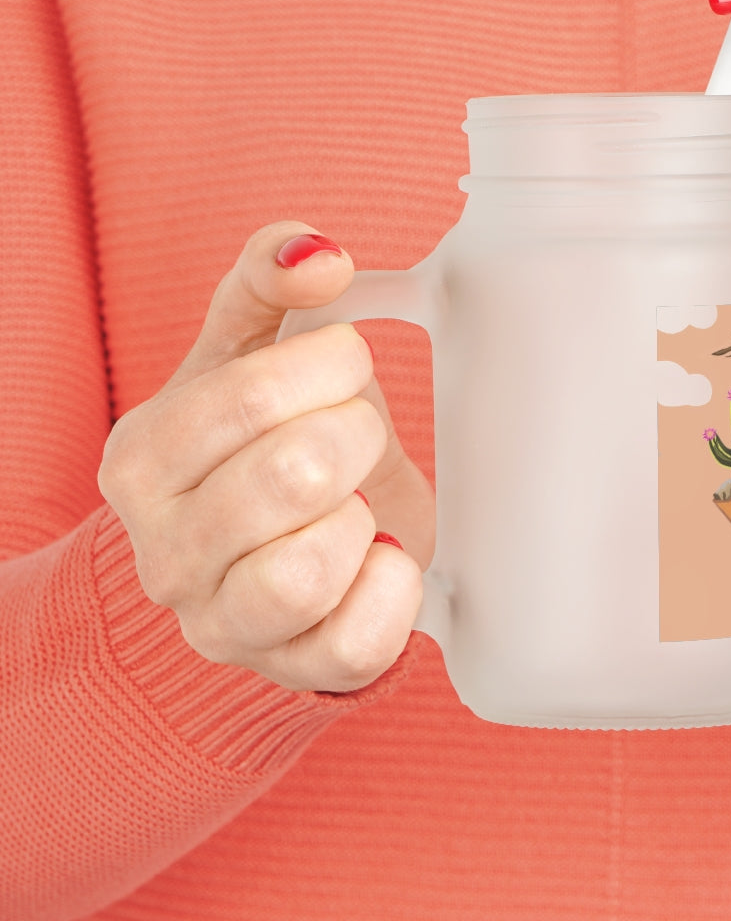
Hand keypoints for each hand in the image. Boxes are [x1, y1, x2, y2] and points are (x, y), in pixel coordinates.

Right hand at [97, 222, 432, 692]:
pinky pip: (356, 643)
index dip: (330, 366)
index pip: (252, 395)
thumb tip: (318, 253)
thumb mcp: (249, 348)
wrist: (270, 545)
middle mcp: (164, 552)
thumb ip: (268, 279)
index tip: (345, 364)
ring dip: (362, 517)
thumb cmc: (261, 438)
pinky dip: (393, 588)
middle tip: (356, 434)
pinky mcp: (292, 670)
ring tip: (356, 500)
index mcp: (143, 458)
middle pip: (294, 475)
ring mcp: (222, 623)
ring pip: (308, 570)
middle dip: (356, 435)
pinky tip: (381, 554)